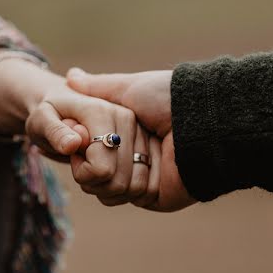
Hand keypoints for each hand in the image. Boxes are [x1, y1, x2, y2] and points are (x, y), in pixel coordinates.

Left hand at [23, 78, 153, 205]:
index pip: (102, 168)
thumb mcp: (40, 120)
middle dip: (94, 185)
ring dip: (109, 190)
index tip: (72, 156)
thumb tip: (74, 144)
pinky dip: (123, 190)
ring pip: (135, 188)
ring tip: (92, 171)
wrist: (63, 106)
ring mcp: (142, 132)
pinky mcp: (149, 144)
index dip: (82, 174)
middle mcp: (128, 119)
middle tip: (80, 165)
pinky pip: (144, 186)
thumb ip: (53, 131)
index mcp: (102, 111)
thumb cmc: (49, 114)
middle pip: (120, 182)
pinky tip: (106, 177)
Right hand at [66, 68, 195, 211]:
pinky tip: (137, 167)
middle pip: (94, 169)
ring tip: (127, 155)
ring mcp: (144, 177)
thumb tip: (71, 77)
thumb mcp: (127, 88)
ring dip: (109, 172)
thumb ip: (98, 87)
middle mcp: (135, 156)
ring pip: (105, 187)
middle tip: (95, 147)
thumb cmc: (165, 100)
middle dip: (92, 159)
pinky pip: (124, 196)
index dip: (82, 142)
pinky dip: (124, 184)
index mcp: (130, 133)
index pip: (92, 145)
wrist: (201, 123)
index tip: (76, 134)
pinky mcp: (153, 195)